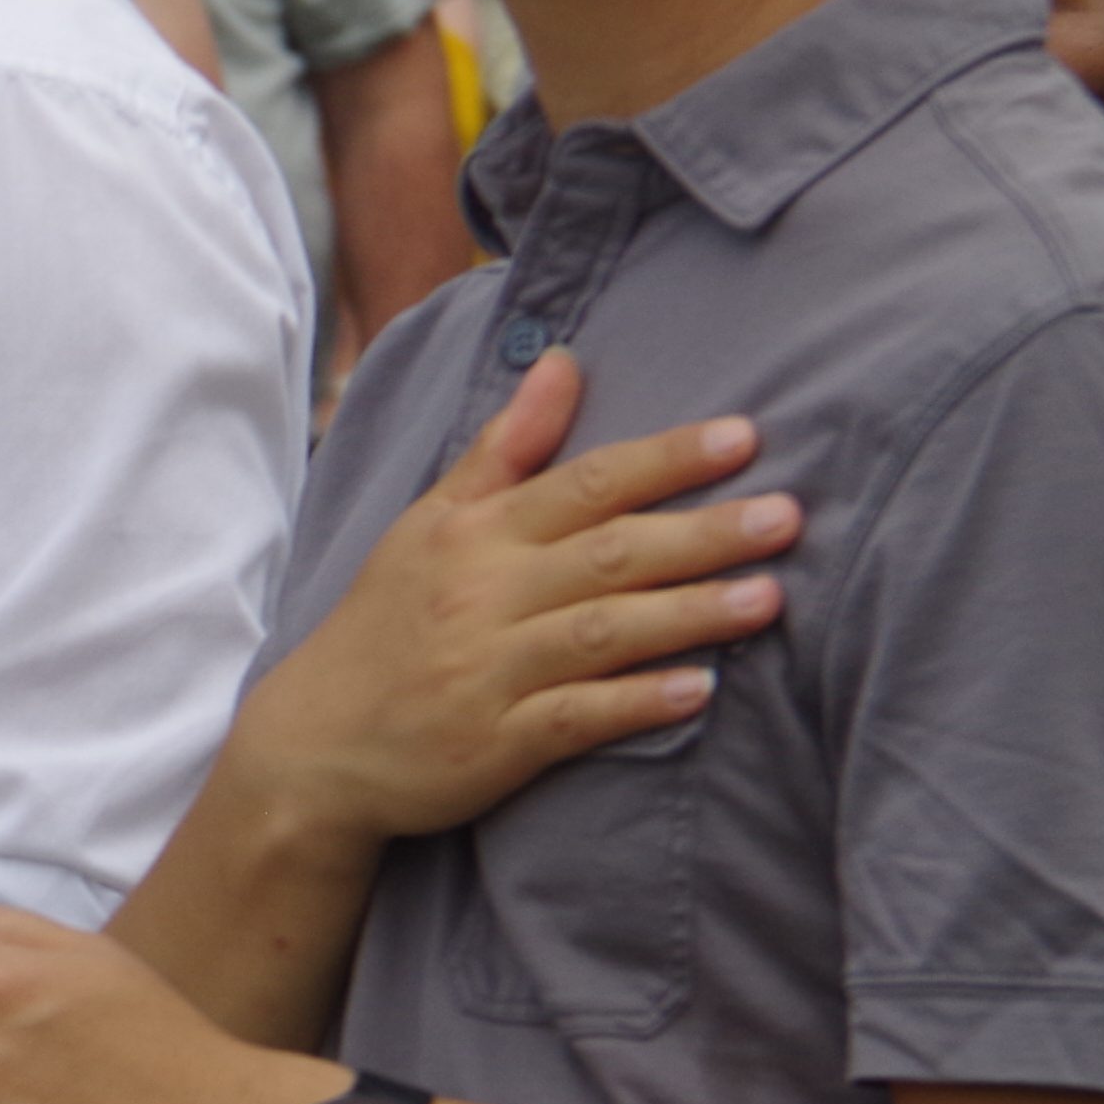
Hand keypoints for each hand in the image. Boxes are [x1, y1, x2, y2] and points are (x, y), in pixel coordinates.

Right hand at [220, 351, 788, 854]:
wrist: (316, 744)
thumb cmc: (388, 623)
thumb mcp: (431, 522)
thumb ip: (506, 446)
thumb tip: (564, 360)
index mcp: (473, 533)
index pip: (582, 482)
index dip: (665, 459)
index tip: (745, 438)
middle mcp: (483, 594)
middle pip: (607, 553)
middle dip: (702, 534)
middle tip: (788, 518)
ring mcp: (488, 671)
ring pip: (602, 632)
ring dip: (689, 614)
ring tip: (771, 599)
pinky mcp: (494, 743)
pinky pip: (575, 719)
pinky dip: (637, 704)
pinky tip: (700, 692)